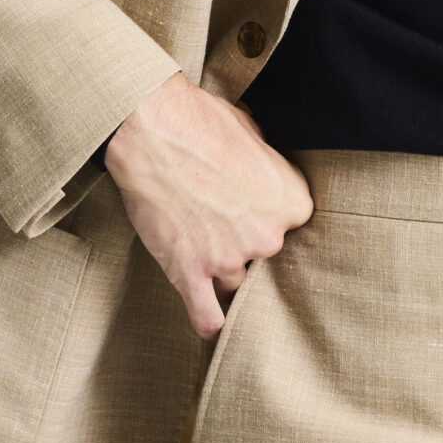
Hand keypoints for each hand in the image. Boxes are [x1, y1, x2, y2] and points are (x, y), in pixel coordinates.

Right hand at [103, 72, 312, 338]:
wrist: (150, 132)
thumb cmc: (199, 122)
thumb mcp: (253, 134)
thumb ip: (269, 169)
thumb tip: (264, 177)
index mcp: (292, 203)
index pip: (291, 226)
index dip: (267, 216)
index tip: (249, 208)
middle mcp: (268, 238)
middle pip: (263, 256)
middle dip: (242, 241)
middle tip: (217, 219)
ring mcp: (228, 258)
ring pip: (234, 281)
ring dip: (218, 268)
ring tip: (198, 243)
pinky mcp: (190, 273)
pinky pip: (207, 315)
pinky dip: (209, 320)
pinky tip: (211, 320)